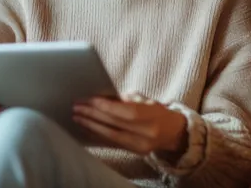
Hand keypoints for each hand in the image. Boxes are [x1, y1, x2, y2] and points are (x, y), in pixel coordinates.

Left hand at [73, 93, 187, 156]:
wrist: (173, 133)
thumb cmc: (158, 111)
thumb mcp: (147, 100)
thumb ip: (128, 100)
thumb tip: (105, 98)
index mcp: (153, 117)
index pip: (127, 113)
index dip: (107, 106)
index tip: (90, 100)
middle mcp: (147, 134)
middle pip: (116, 124)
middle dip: (94, 115)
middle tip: (77, 107)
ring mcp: (140, 146)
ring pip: (111, 136)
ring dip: (91, 126)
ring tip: (77, 118)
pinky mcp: (134, 152)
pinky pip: (112, 143)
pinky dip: (98, 135)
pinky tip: (87, 129)